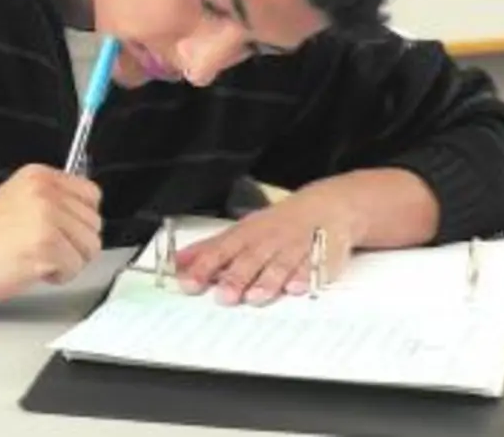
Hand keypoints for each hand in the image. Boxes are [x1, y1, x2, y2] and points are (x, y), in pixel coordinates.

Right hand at [0, 163, 102, 302]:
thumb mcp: (18, 199)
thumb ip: (52, 199)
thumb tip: (84, 213)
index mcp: (39, 176)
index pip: (92, 194)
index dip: (81, 218)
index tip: (64, 230)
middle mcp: (46, 192)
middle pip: (94, 223)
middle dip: (76, 243)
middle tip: (47, 249)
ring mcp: (47, 218)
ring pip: (90, 247)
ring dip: (69, 261)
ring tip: (40, 258)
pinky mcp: (47, 246)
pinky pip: (75, 267)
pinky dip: (59, 276)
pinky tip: (35, 268)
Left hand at [172, 184, 360, 305]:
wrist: (326, 206)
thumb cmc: (276, 224)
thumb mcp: (241, 231)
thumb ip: (210, 249)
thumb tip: (177, 263)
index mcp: (246, 235)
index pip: (220, 251)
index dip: (203, 267)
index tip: (188, 283)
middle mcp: (268, 241)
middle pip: (249, 259)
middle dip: (235, 277)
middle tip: (223, 297)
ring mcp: (294, 248)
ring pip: (279, 264)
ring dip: (266, 281)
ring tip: (255, 297)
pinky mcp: (320, 256)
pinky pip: (312, 267)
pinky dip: (304, 277)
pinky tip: (296, 289)